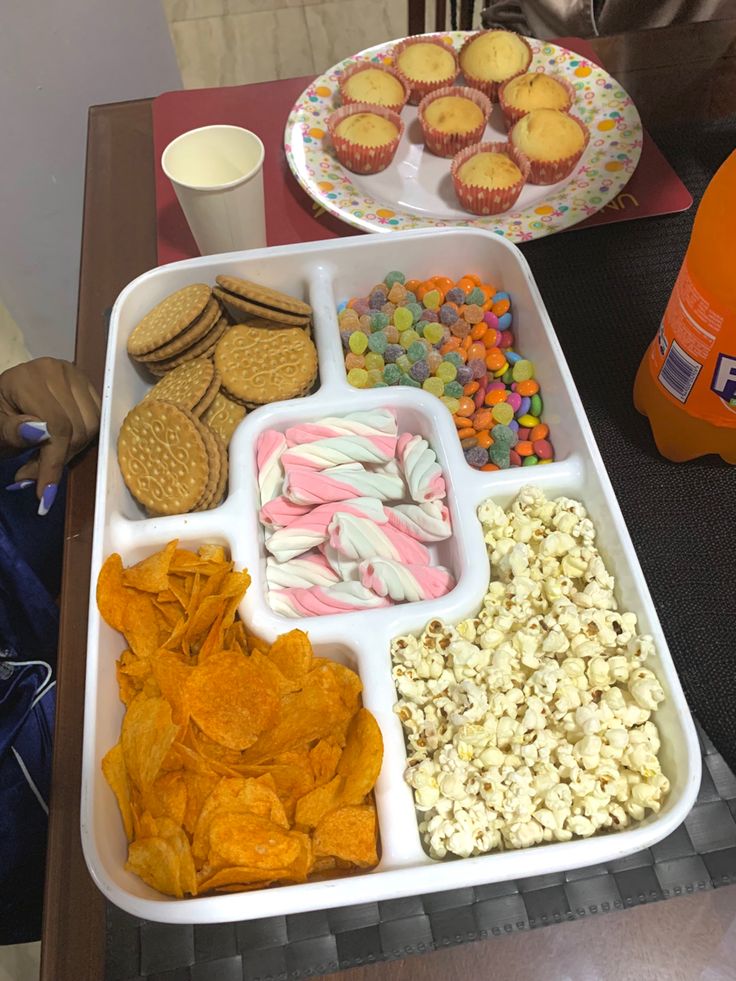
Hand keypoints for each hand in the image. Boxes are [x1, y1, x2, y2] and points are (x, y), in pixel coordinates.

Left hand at [0, 358, 100, 512]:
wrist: (5, 397)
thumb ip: (13, 432)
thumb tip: (42, 433)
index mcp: (31, 377)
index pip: (57, 426)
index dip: (53, 462)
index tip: (46, 493)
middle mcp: (59, 371)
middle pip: (77, 428)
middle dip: (59, 459)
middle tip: (35, 476)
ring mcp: (77, 376)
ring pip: (92, 427)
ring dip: (72, 450)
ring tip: (47, 457)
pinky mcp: (88, 386)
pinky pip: (97, 420)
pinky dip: (82, 439)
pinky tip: (62, 443)